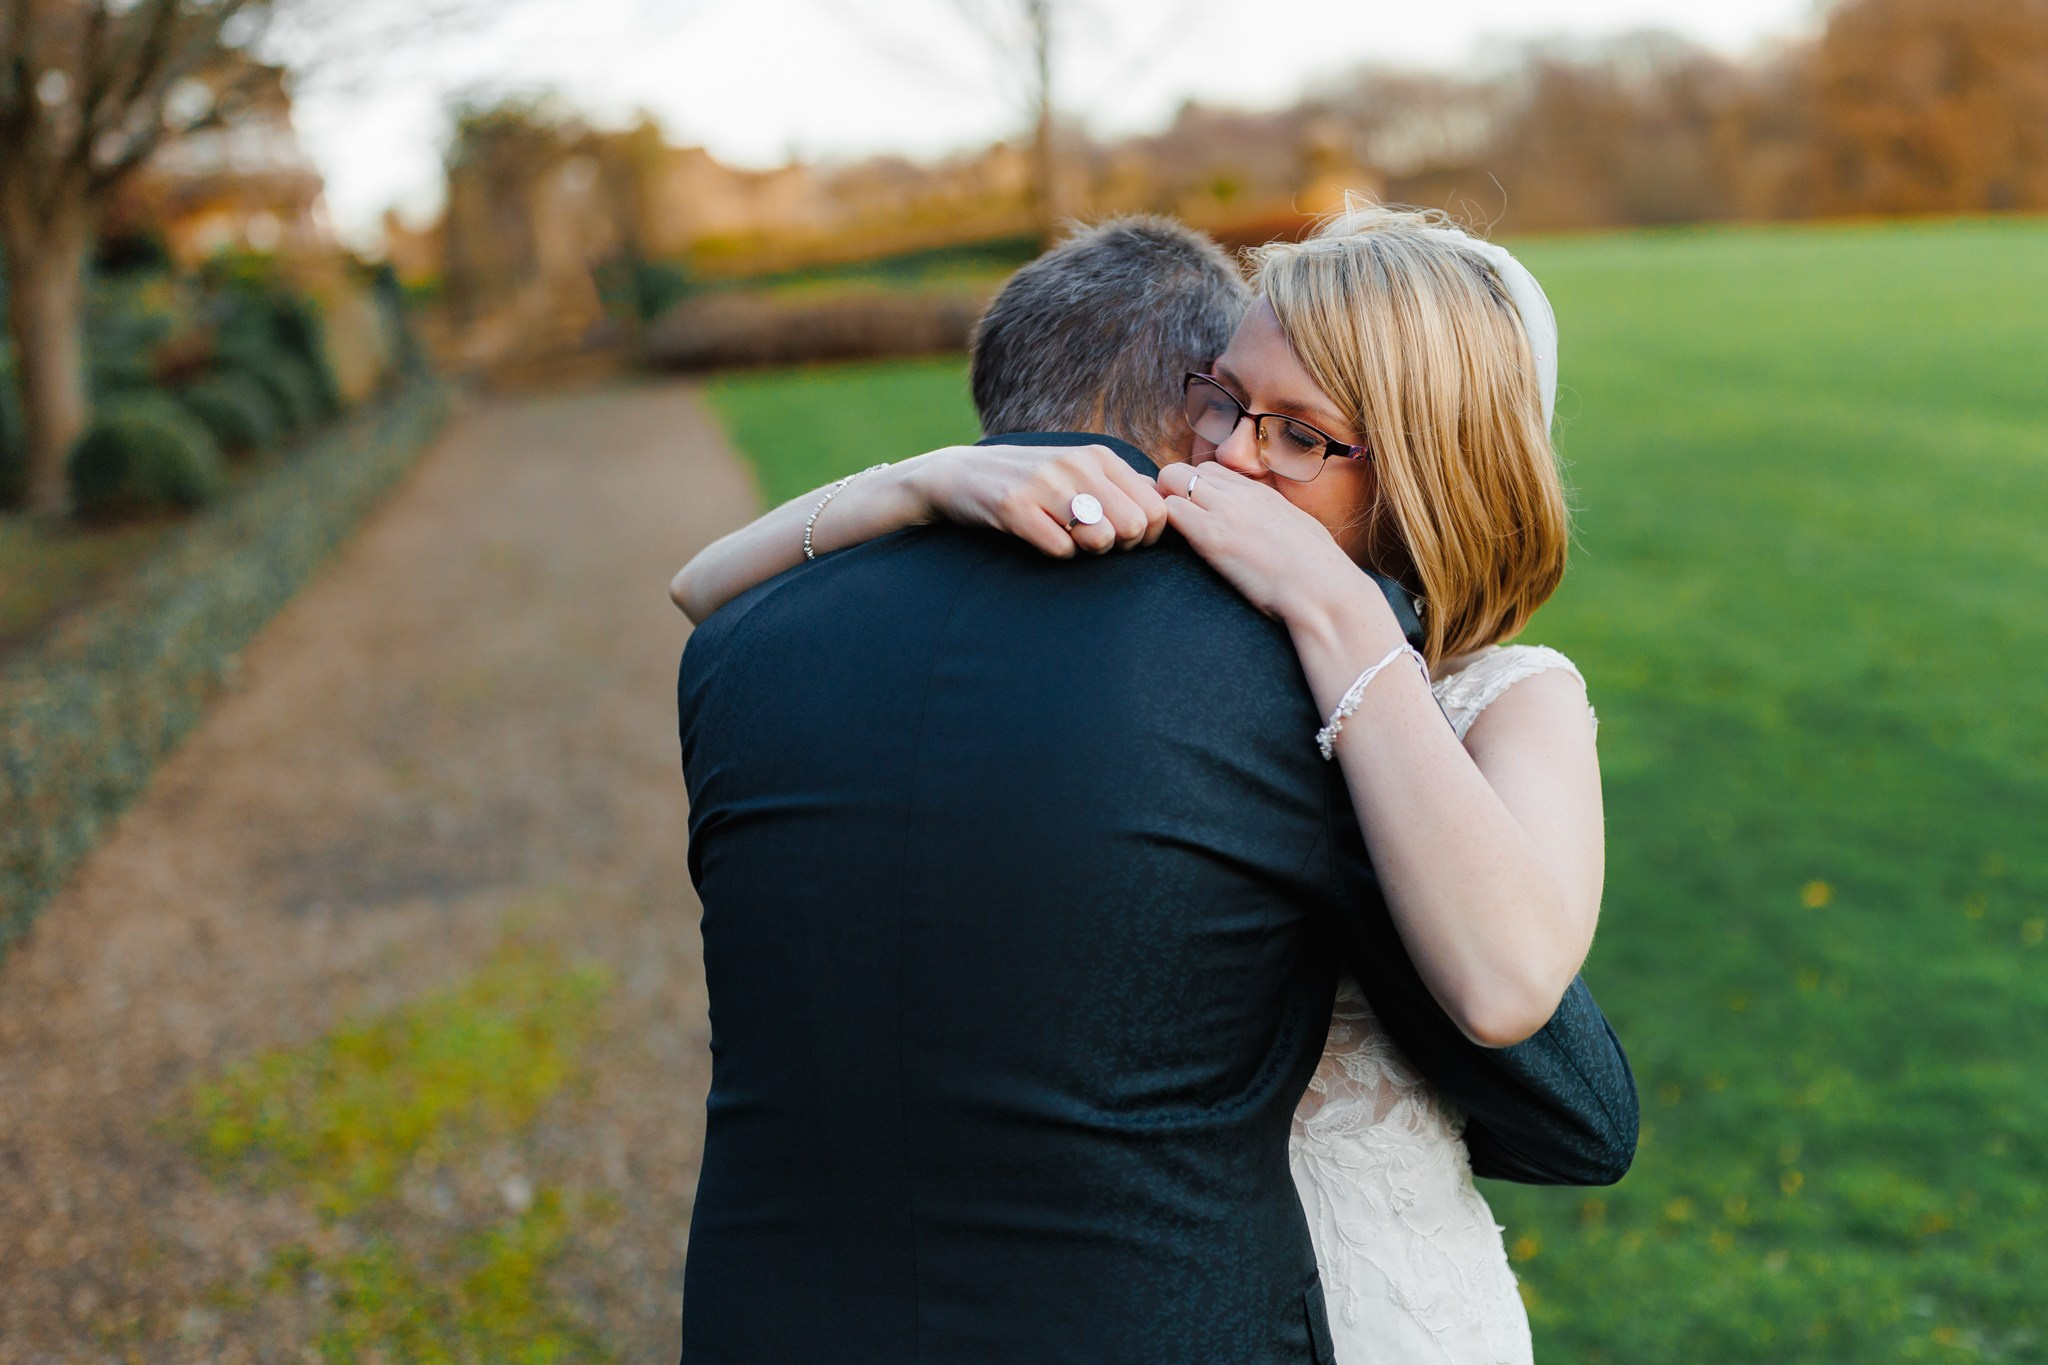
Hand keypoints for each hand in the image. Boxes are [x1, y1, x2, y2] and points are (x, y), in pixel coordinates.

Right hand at [904, 444, 1168, 558]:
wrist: (961, 475)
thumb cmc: (1030, 482)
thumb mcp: (1077, 471)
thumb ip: (1119, 485)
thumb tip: (1161, 503)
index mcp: (1099, 456)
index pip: (1155, 507)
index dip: (1146, 536)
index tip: (1122, 539)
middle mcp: (1077, 465)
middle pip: (1134, 527)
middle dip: (1120, 547)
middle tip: (1093, 544)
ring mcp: (1046, 484)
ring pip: (1101, 538)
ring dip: (1087, 551)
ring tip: (1066, 539)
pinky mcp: (1015, 507)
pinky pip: (1060, 550)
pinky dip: (1054, 553)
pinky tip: (1039, 539)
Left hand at [1157, 462, 1393, 630]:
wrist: (1325, 590)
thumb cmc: (1321, 574)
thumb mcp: (1300, 533)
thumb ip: (1278, 525)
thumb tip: (1276, 534)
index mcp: (1261, 494)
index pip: (1211, 472)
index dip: (1194, 492)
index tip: (1192, 518)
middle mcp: (1241, 493)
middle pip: (1184, 469)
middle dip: (1169, 494)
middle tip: (1170, 529)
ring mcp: (1225, 509)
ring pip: (1169, 480)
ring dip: (1160, 507)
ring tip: (1166, 540)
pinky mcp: (1212, 535)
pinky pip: (1169, 510)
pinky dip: (1160, 525)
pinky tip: (1168, 550)